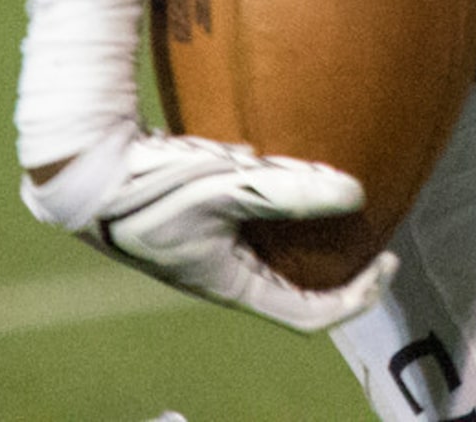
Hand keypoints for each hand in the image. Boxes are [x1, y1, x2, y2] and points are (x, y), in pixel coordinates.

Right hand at [21, 128, 395, 331]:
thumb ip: (289, 189)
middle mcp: (224, 273)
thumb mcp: (227, 184)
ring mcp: (211, 248)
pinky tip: (298, 162)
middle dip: (341, 264)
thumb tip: (357, 193)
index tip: (389, 260)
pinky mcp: (202, 219)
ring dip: (313, 233)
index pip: (307, 313)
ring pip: (277, 253)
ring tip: (346, 197)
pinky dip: (286, 204)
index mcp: (230, 284)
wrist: (86, 169)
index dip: (356, 295)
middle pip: (296, 287)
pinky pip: (257, 222)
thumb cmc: (151, 184)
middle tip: (375, 230)